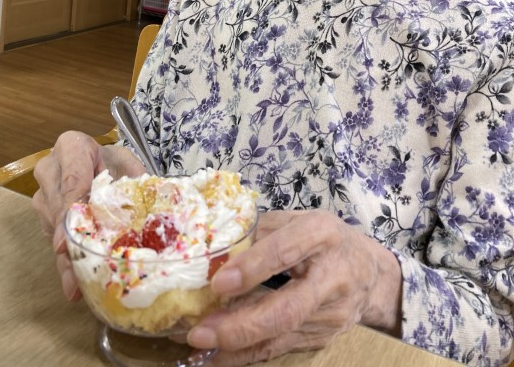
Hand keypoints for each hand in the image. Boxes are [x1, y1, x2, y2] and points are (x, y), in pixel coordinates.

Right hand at [32, 131, 144, 299]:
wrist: (103, 164)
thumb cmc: (116, 165)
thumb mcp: (130, 168)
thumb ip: (135, 186)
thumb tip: (147, 217)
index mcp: (72, 147)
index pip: (71, 181)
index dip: (70, 212)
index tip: (65, 241)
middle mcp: (50, 168)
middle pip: (57, 208)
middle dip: (68, 242)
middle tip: (76, 274)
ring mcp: (43, 192)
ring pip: (51, 227)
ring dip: (65, 256)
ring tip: (77, 284)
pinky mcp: (44, 215)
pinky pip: (51, 237)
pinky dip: (65, 259)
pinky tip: (75, 281)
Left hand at [188, 209, 402, 366]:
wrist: (373, 274)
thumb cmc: (325, 239)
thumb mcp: (298, 220)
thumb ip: (261, 230)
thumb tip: (215, 247)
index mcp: (320, 234)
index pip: (284, 252)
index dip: (251, 269)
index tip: (218, 283)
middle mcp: (330, 277)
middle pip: (286, 309)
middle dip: (240, 325)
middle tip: (200, 332)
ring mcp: (330, 314)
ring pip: (280, 336)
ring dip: (237, 346)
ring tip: (200, 346)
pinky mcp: (323, 337)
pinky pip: (282, 348)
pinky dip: (248, 354)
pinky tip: (219, 356)